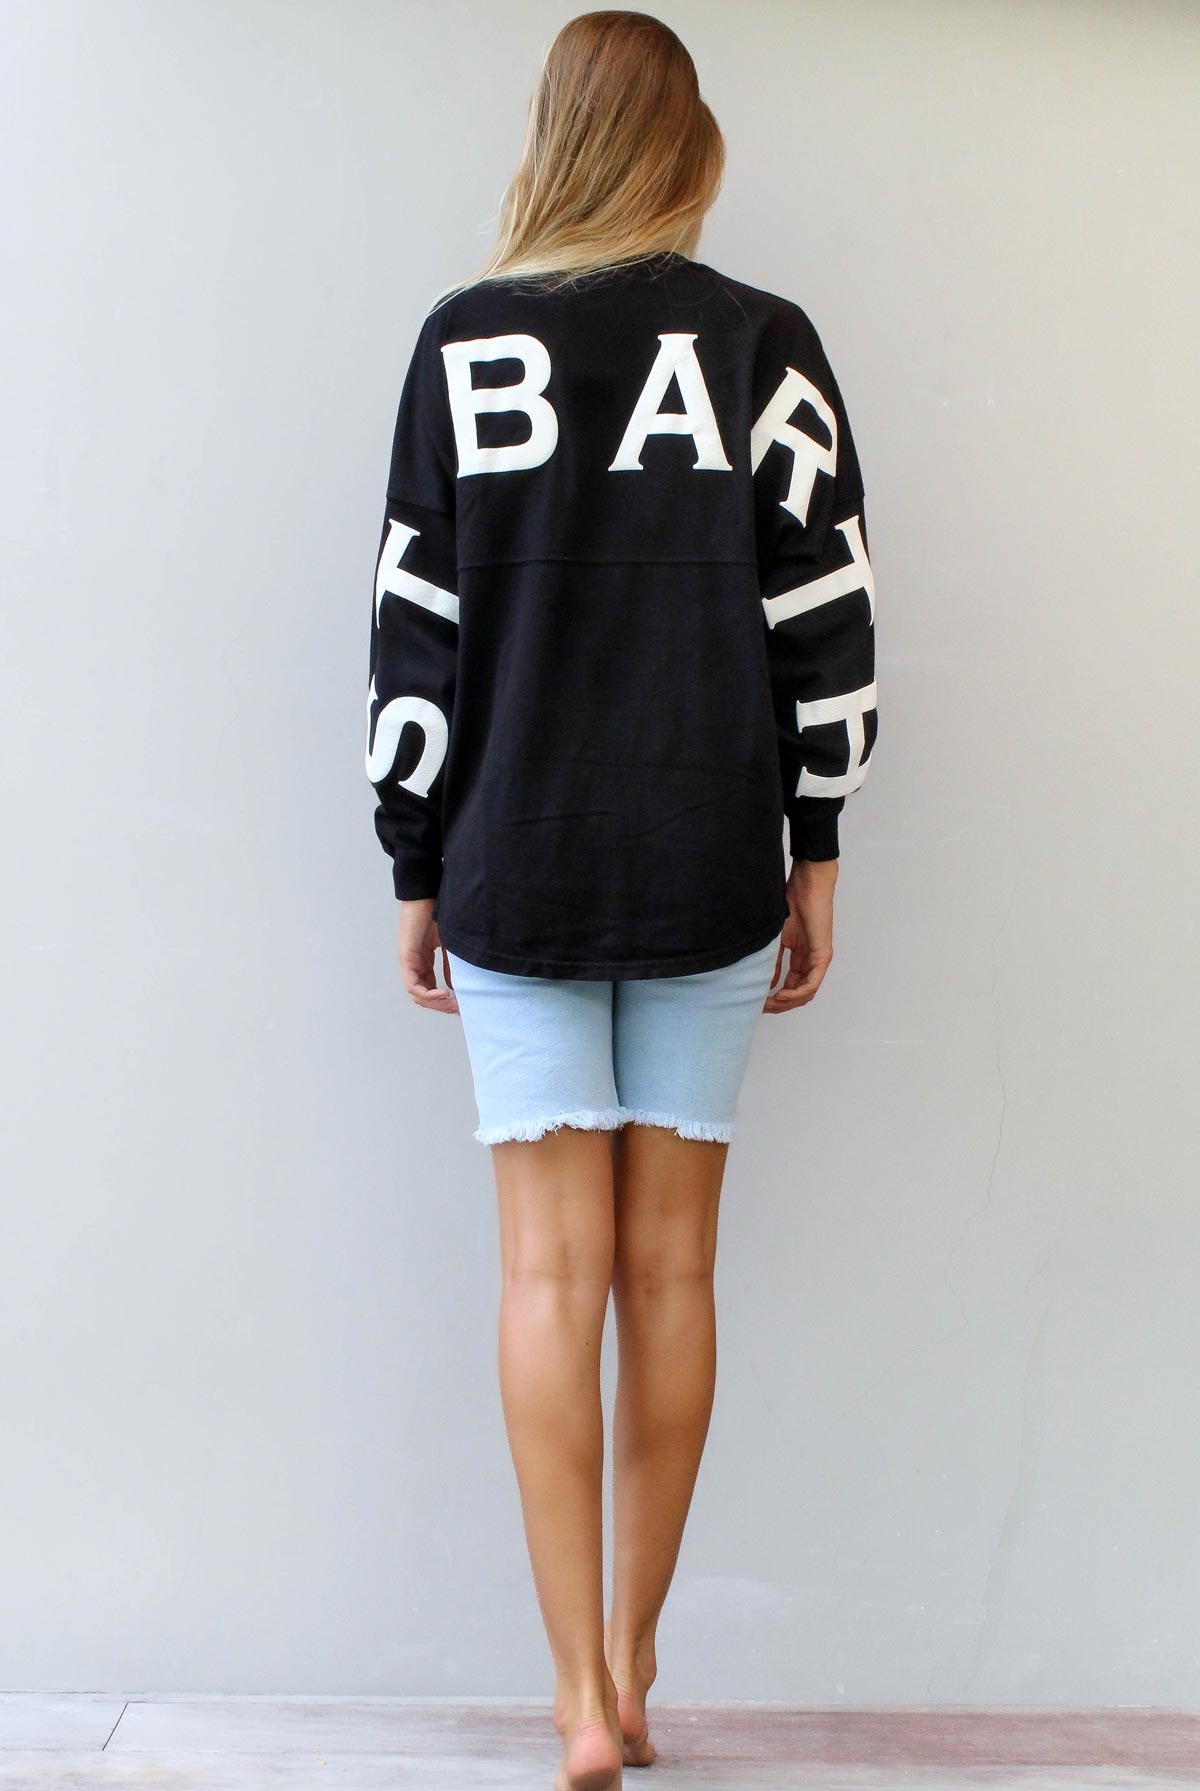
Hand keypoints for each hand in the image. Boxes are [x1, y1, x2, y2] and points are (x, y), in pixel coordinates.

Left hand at [397, 898, 458, 1012]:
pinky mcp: (406, 957)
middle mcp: (415, 964)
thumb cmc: (439, 913)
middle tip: (459, 1010)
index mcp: (424, 961)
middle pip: (423, 996)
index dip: (445, 1001)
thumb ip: (452, 966)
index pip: (430, 989)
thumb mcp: (450, 945)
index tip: (462, 1005)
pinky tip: (444, 993)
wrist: (428, 893)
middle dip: (442, 1006)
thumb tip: (454, 987)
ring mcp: (409, 962)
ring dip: (435, 1003)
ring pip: (417, 995)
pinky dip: (428, 994)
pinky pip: (413, 985)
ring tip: (452, 1004)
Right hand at [763, 858, 837, 1012]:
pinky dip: (796, 993)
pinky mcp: (822, 956)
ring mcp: (818, 961)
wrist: (805, 887)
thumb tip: (767, 985)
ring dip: (787, 1002)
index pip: (791, 987)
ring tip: (770, 1003)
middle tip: (762, 1008)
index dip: (775, 998)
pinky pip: (812, 983)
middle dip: (780, 1004)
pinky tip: (781, 995)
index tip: (758, 1002)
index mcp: (801, 958)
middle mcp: (811, 963)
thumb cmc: (790, 905)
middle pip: (799, 994)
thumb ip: (772, 962)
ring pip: (806, 993)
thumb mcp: (776, 940)